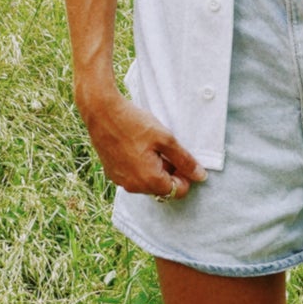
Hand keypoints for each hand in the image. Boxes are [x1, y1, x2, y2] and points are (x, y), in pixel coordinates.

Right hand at [75, 77, 205, 197]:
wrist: (102, 112)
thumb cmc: (134, 123)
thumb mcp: (166, 139)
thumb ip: (185, 160)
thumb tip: (200, 176)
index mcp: (150, 180)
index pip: (178, 191)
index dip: (184, 175)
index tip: (180, 157)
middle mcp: (134, 187)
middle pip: (162, 188)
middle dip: (169, 172)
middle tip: (165, 148)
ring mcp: (121, 181)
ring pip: (147, 183)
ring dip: (154, 169)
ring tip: (150, 146)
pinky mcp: (112, 174)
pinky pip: (133, 177)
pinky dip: (139, 167)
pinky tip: (136, 147)